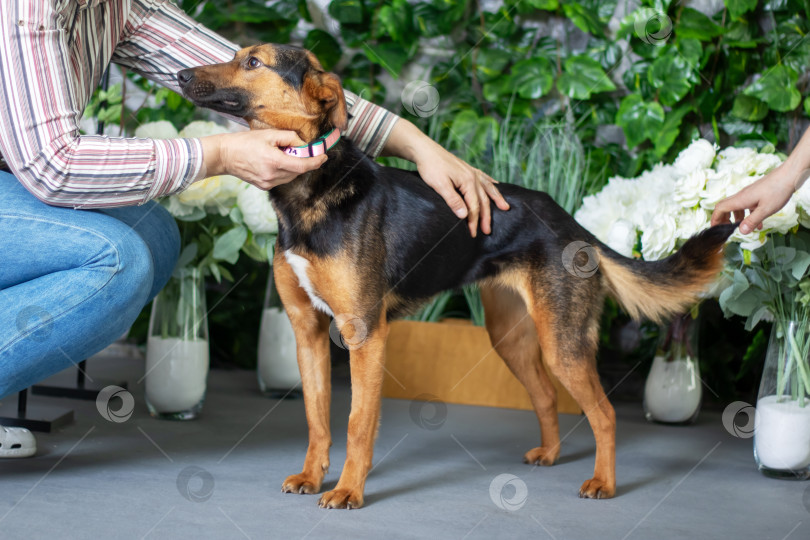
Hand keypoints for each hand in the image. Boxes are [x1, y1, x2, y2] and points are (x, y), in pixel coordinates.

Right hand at [200, 129, 326, 189]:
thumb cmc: (245, 142)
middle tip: (298, 149)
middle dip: (303, 160)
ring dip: (293, 166)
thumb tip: (303, 145)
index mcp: (274, 162)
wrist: (225, 155)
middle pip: (298, 171)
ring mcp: (268, 183)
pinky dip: (284, 170)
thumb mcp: (269, 134)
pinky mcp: (264, 186)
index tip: (324, 156)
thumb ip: (290, 138)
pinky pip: (282, 179)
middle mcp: (272, 176)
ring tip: (281, 154)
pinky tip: (274, 161)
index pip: (303, 166)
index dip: (316, 161)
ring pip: (291, 176)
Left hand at [415, 145, 509, 236]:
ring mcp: (471, 172)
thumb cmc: (431, 167)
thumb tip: (465, 215)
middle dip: (486, 217)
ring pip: (487, 188)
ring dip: (496, 199)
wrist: (425, 150)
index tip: (473, 233)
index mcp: (468, 181)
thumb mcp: (440, 185)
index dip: (474, 221)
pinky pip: (484, 177)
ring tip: (504, 207)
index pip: (474, 206)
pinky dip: (491, 183)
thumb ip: (453, 200)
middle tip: (487, 231)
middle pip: (483, 200)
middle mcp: (473, 176)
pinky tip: (496, 184)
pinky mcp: (467, 169)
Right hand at [711, 162, 800, 233]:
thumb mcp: (766, 209)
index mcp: (741, 199)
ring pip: (736, 206)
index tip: (715, 229)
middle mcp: (741, 196)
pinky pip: (746, 205)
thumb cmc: (778, 190)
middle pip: (725, 207)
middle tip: (726, 229)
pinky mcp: (755, 193)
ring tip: (743, 227)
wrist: (789, 175)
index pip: (720, 208)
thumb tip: (742, 232)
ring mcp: (748, 194)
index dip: (715, 219)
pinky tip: (758, 222)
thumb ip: (753, 221)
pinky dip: (748, 214)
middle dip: (723, 219)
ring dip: (736, 218)